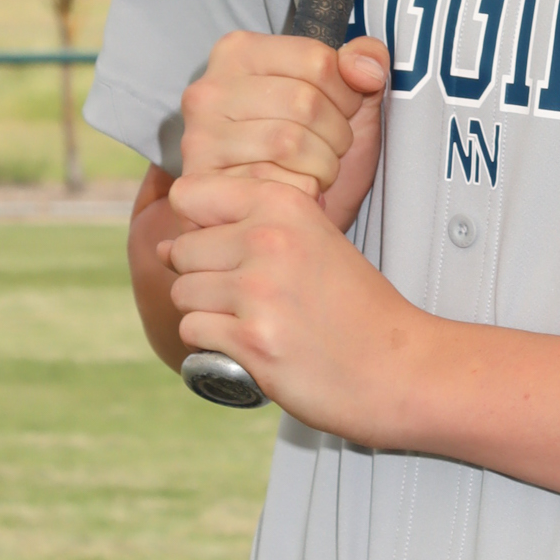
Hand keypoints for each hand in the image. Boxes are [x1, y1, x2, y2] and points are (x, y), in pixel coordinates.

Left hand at [165, 168, 431, 433]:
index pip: (189, 193)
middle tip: (254, 298)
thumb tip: (162, 246)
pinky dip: (213, 344)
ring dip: (208, 312)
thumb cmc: (355, 308)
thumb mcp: (311, 240)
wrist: (397, 366)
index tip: (229, 249)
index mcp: (283, 203)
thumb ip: (244, 230)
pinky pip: (193, 331)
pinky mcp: (251, 339)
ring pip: (182, 292)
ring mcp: (258, 290)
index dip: (198, 225)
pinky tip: (252, 344)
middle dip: (204, 277)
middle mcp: (267, 238)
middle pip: (181, 249)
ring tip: (255, 321)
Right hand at [174, 31, 389, 234]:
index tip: (340, 110)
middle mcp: (209, 90)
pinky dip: (301, 195)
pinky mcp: (200, 184)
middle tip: (329, 149)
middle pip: (304, 102)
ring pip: (289, 143)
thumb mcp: (349, 97)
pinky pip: (272, 186)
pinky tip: (295, 193)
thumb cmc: (314, 152)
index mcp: (240, 52)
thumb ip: (365, 60)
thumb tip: (366, 69)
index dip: (347, 93)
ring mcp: (199, 138)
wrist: (285, 222)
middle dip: (336, 135)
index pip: (317, 60)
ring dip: (321, 167)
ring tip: (315, 171)